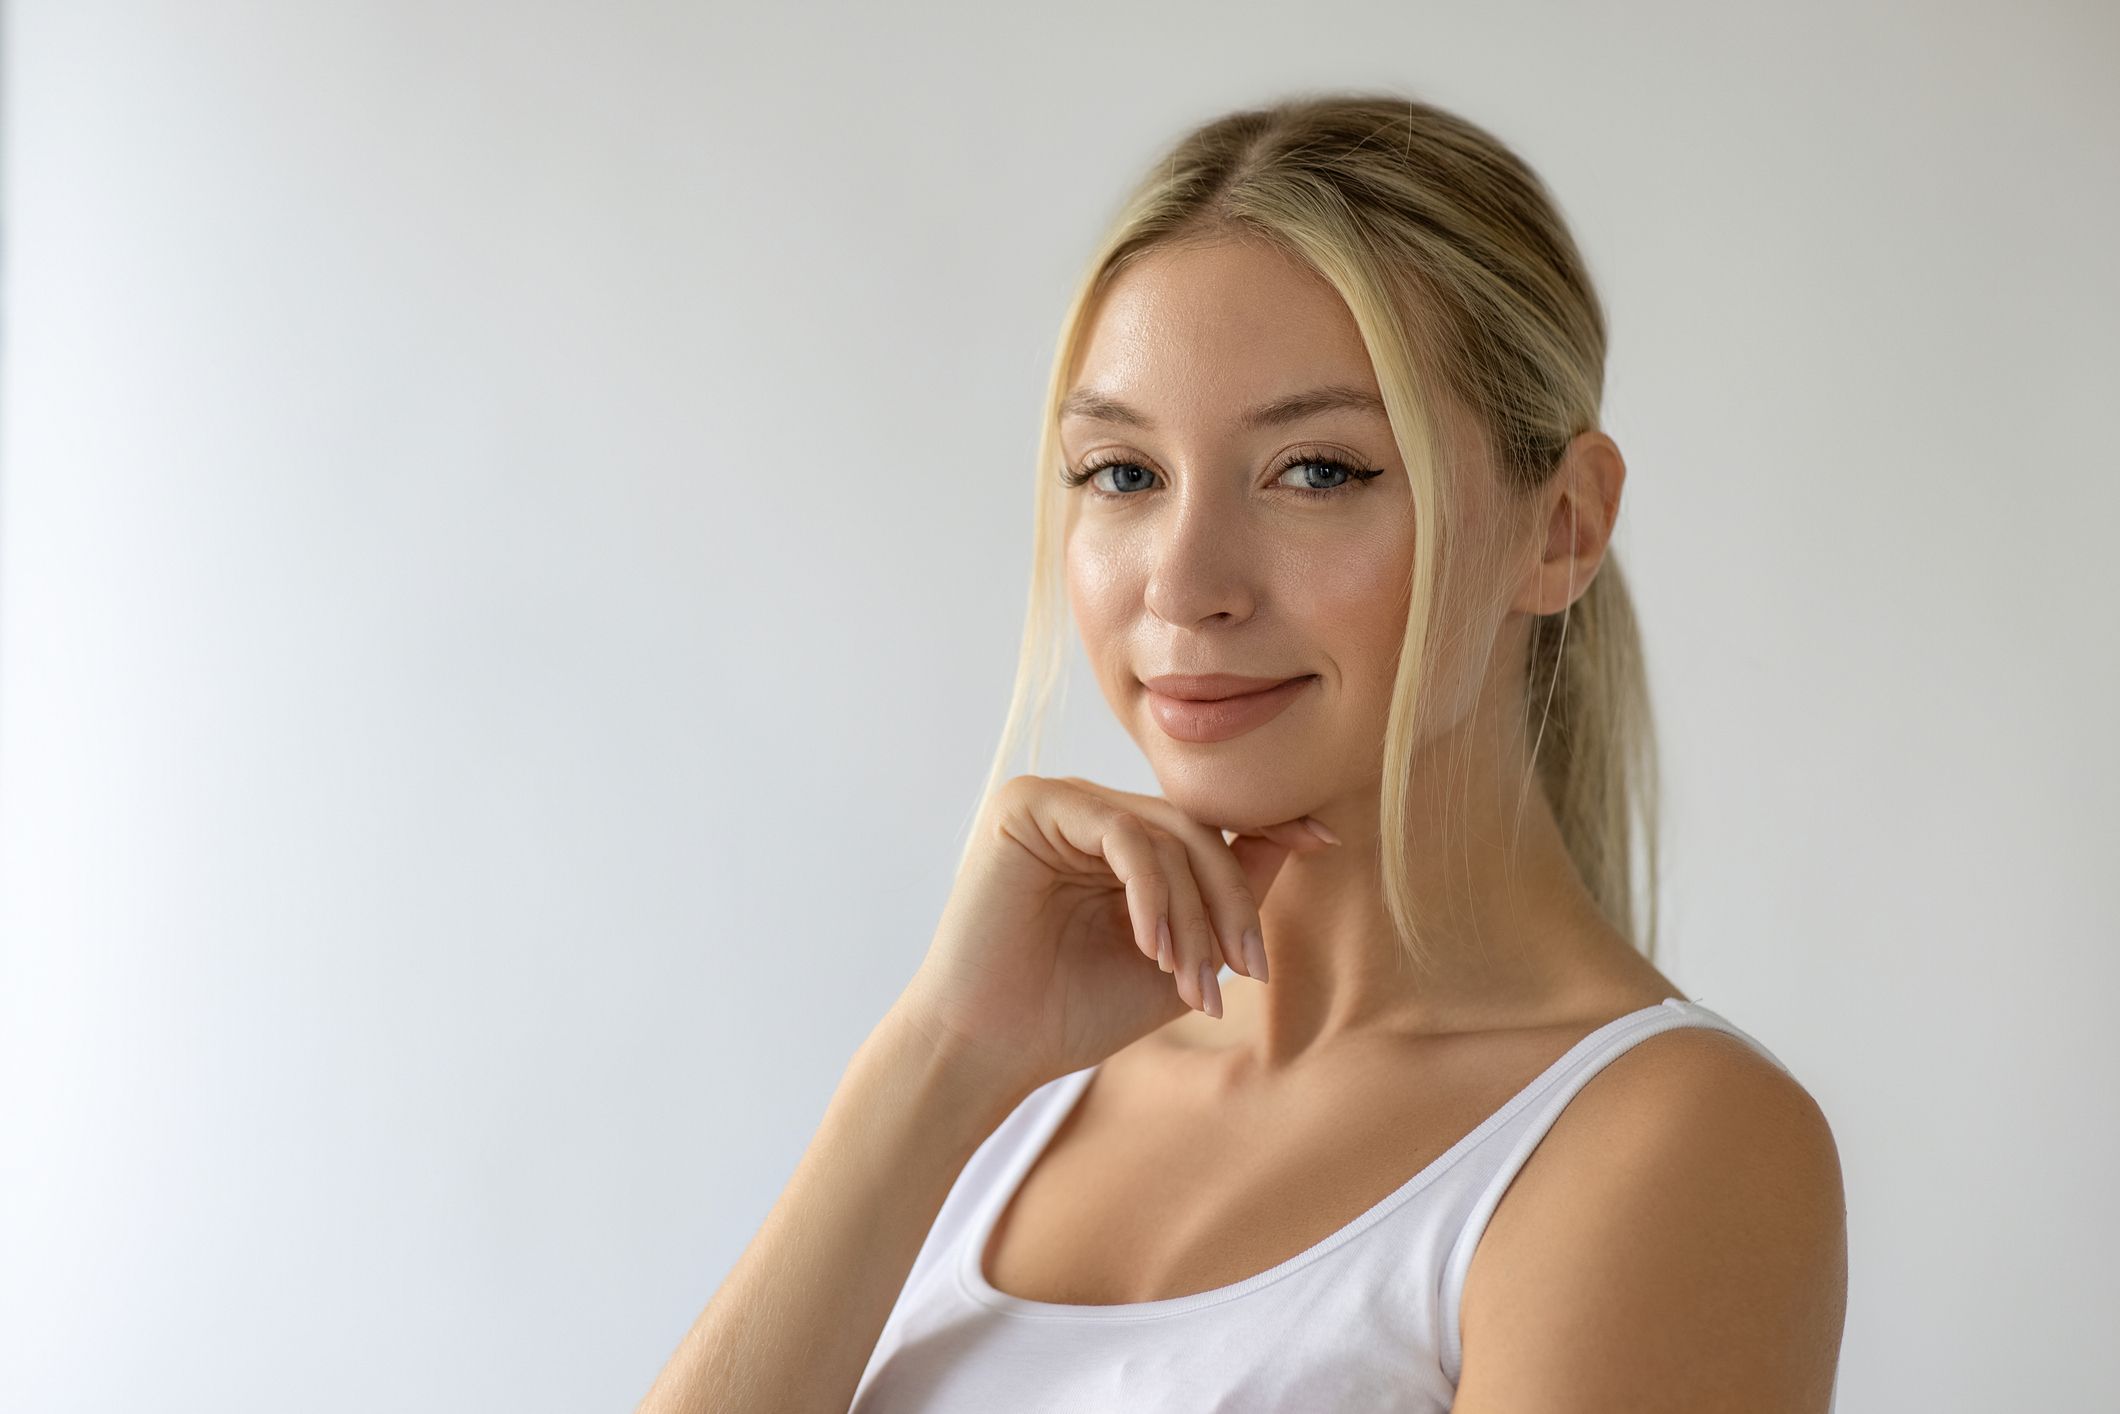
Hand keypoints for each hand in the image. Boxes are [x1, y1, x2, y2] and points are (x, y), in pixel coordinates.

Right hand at [893, 774, 1340, 1098]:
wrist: (987, 1053)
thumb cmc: (1071, 1014)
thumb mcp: (1176, 960)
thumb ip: (1226, 902)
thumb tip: (1297, 839)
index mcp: (1114, 840)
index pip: (1201, 823)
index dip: (1267, 828)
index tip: (1326, 842)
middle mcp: (1085, 810)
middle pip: (1193, 830)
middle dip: (1230, 903)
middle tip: (1245, 971)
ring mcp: (1054, 802)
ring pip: (1163, 834)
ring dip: (1193, 914)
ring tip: (1189, 982)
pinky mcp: (1027, 806)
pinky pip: (1122, 835)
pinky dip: (1152, 893)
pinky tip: (1151, 947)